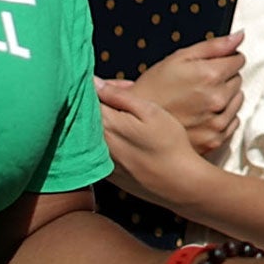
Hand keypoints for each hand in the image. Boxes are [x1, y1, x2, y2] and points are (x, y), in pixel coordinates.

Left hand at [96, 77, 207, 207]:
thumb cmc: (168, 142)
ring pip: (90, 134)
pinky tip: (126, 136)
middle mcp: (96, 143)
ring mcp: (99, 161)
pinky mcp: (106, 174)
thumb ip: (119, 96)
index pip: (86, 99)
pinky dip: (105, 139)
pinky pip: (97, 150)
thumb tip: (93, 82)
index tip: (109, 81)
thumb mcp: (150, 111)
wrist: (177, 182)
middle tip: (122, 94)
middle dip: (99, 101)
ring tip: (126, 115)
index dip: (96, 86)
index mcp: (106, 124)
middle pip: (86, 116)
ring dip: (102, 120)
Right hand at [132, 33, 245, 154]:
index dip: (225, 59)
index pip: (239, 60)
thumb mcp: (180, 58)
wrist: (134, 122)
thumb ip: (214, 46)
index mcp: (211, 75)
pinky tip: (202, 115)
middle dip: (224, 78)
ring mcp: (217, 122)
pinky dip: (221, 117)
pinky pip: (232, 122)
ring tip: (199, 99)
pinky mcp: (215, 139)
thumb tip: (239, 36)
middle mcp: (218, 99)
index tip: (211, 65)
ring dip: (225, 98)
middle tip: (199, 83)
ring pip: (236, 101)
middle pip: (238, 80)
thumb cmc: (154, 88)